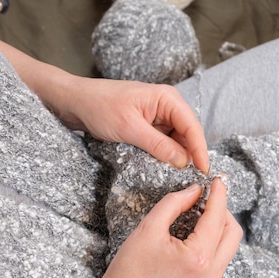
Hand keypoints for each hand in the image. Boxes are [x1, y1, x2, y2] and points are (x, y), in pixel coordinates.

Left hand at [55, 76, 209, 172]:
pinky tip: (163, 167)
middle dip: (190, 154)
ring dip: (177, 156)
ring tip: (178, 176)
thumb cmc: (99, 106)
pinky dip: (164, 154)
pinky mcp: (148, 125)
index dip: (200, 150)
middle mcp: (166, 105)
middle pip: (187, 134)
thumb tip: (183, 161)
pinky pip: (163, 141)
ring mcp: (157, 115)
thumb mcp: (129, 128)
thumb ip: (158, 145)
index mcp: (166, 98)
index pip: (192, 126)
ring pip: (176, 140)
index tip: (204, 171)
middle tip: (193, 179)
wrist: (74, 101)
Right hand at [90, 177, 241, 277]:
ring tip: (200, 214)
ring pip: (229, 246)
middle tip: (207, 197)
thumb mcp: (148, 229)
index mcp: (198, 258)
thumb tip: (194, 192)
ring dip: (219, 226)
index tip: (217, 180)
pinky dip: (214, 241)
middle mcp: (211, 273)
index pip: (217, 217)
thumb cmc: (130, 271)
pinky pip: (220, 259)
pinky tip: (197, 233)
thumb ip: (174, 204)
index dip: (219, 195)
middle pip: (232, 232)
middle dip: (223, 210)